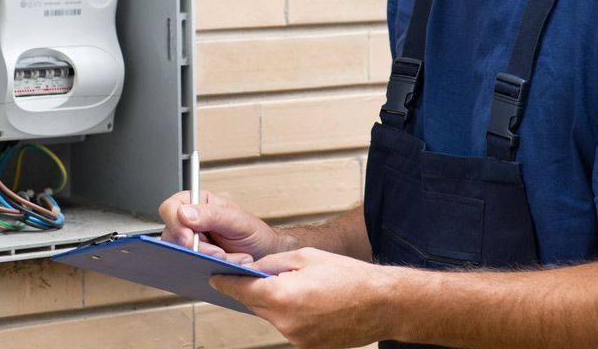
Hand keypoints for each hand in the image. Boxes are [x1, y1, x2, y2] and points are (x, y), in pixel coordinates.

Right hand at [158, 189, 281, 262]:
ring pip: (180, 254)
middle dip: (197, 249)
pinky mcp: (193, 261)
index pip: (170, 208)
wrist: (265, 255)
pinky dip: (205, 270)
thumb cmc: (254, 233)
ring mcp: (191, 243)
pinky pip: (187, 267)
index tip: (190, 240)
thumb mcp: (238, 220)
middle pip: (172, 236)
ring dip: (206, 260)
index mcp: (198, 203)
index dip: (176, 225)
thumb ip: (212, 215)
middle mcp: (190, 222)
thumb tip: (184, 213)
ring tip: (229, 259)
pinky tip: (220, 268)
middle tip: (219, 254)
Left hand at [211, 247, 396, 347]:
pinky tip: (311, 302)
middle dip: (256, 290)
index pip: (241, 290)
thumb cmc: (350, 277)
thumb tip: (253, 269)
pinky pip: (289, 326)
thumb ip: (273, 263)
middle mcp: (285, 322)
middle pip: (255, 304)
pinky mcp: (307, 346)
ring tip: (302, 287)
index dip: (225, 282)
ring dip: (277, 302)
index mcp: (282, 296)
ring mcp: (296, 338)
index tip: (215, 277)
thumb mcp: (306, 257)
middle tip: (265, 276)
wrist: (382, 303)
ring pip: (272, 316)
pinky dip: (292, 314)